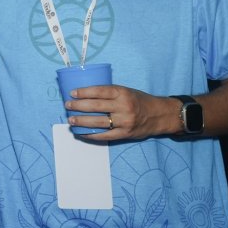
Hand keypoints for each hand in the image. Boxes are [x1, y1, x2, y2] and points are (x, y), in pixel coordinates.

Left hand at [66, 85, 180, 140]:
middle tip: (67, 106)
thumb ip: (109, 94)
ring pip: (98, 122)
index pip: (99, 91)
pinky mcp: (125, 134)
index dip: (84, 92)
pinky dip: (91, 135)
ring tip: (71, 120)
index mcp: (123, 93)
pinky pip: (104, 136)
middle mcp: (124, 107)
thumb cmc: (139, 100)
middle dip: (78, 106)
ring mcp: (124, 122)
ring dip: (82, 122)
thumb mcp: (126, 91)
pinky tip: (82, 133)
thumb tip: (85, 95)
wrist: (160, 115)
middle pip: (96, 106)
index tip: (72, 93)